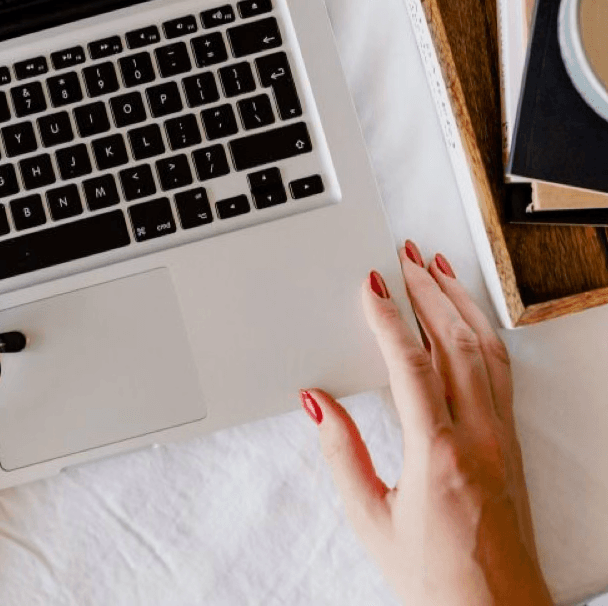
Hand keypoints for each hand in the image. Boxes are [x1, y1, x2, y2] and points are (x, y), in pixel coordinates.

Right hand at [300, 242, 552, 605]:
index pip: (412, 364)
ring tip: (437, 267)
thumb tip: (316, 402)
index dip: (389, 317)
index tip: (371, 283)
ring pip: (485, 349)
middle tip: (404, 255)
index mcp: (439, 453)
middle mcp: (479, 436)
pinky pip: (500, 370)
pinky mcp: (510, 441)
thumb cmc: (437, 579)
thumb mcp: (371, 519)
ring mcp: (501, 436)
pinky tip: (468, 317)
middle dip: (427, 290)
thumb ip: (341, 454)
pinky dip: (483, 331)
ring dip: (459, 301)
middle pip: (455, 341)